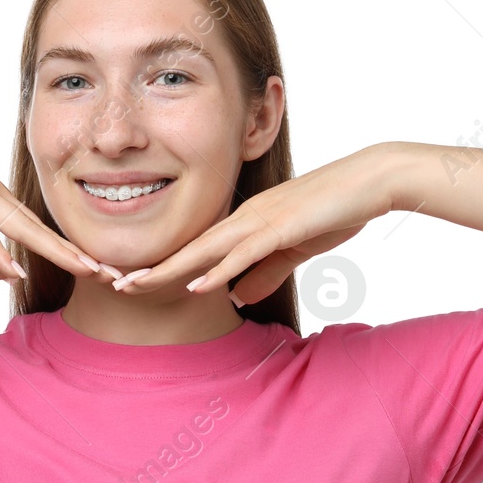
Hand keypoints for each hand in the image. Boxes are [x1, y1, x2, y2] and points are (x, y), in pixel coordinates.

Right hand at [0, 107, 103, 283]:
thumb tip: (5, 275)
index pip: (39, 229)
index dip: (68, 250)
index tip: (96, 268)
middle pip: (41, 229)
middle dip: (76, 253)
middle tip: (110, 272)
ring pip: (22, 227)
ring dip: (53, 250)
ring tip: (84, 269)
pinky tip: (14, 269)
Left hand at [115, 144, 398, 303]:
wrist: (370, 181)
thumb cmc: (334, 210)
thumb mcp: (293, 249)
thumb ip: (262, 273)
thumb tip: (234, 300)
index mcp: (245, 223)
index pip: (197, 250)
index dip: (164, 266)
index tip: (133, 281)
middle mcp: (244, 218)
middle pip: (189, 249)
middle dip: (151, 267)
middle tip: (113, 283)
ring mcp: (260, 221)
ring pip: (206, 250)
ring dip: (171, 269)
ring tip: (136, 285)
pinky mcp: (281, 227)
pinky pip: (244, 253)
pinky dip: (219, 270)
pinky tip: (197, 286)